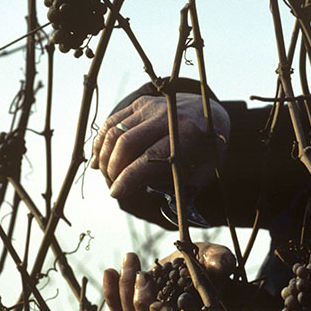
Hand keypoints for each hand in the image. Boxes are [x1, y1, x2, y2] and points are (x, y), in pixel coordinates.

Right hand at [90, 93, 230, 198]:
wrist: (207, 109)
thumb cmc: (208, 144)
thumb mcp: (211, 165)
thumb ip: (192, 185)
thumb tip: (171, 207)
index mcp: (187, 133)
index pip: (151, 156)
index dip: (130, 176)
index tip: (116, 193)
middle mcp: (166, 116)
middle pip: (127, 143)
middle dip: (113, 170)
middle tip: (113, 188)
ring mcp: (150, 107)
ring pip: (115, 132)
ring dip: (105, 158)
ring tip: (108, 177)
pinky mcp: (139, 103)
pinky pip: (111, 123)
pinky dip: (101, 143)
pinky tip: (99, 161)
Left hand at [101, 242, 234, 310]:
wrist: (195, 263)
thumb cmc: (209, 263)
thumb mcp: (217, 257)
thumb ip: (221, 260)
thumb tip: (220, 264)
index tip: (158, 305)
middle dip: (142, 300)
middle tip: (143, 275)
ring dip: (125, 288)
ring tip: (131, 259)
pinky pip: (118, 309)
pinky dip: (110, 292)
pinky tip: (110, 271)